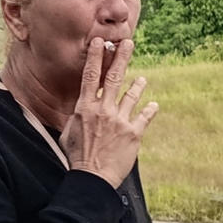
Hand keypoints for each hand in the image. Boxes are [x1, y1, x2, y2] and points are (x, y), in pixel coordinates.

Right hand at [60, 38, 155, 187]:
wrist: (92, 179)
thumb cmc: (77, 158)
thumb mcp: (69, 133)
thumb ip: (76, 117)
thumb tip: (80, 109)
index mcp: (86, 108)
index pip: (91, 77)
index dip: (96, 57)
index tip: (100, 42)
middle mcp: (104, 110)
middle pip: (114, 78)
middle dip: (121, 58)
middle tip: (128, 42)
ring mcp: (120, 121)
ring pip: (131, 95)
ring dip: (138, 85)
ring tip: (142, 79)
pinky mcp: (133, 134)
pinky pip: (144, 117)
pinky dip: (150, 110)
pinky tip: (154, 105)